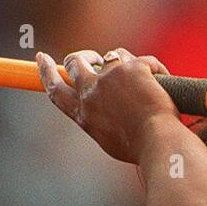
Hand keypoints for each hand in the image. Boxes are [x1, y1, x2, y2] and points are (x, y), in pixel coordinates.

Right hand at [36, 48, 178, 163]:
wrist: (160, 145)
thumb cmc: (140, 149)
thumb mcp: (110, 140)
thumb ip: (99, 120)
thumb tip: (100, 109)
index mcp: (83, 114)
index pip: (56, 89)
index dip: (46, 72)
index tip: (42, 58)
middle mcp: (90, 93)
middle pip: (75, 62)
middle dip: (83, 56)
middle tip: (93, 57)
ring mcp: (110, 77)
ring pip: (113, 56)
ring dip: (126, 63)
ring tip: (145, 82)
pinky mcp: (132, 68)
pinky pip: (144, 61)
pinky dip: (156, 70)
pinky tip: (164, 82)